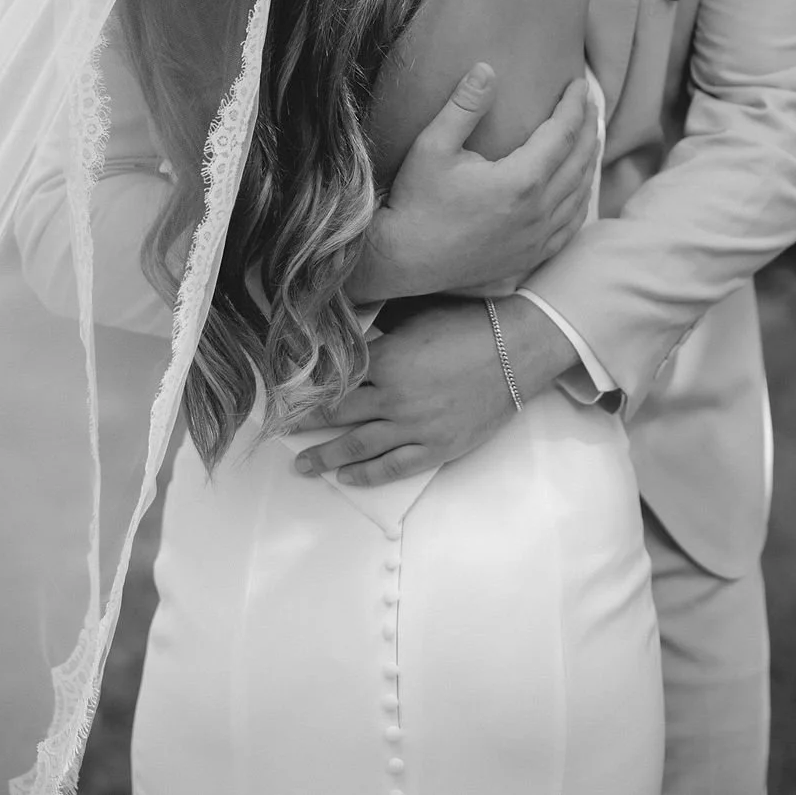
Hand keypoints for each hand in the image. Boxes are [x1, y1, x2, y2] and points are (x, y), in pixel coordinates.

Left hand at [292, 296, 579, 485]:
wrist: (517, 349)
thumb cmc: (468, 323)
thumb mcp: (416, 315)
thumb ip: (380, 327)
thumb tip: (350, 327)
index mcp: (385, 360)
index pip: (332, 381)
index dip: (305, 390)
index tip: (280, 397)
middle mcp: (393, 397)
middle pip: (336, 415)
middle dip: (304, 425)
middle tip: (278, 433)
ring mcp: (415, 426)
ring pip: (358, 447)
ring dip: (326, 458)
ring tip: (303, 467)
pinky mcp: (436, 446)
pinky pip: (394, 467)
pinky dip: (368, 475)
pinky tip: (347, 478)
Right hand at [348, 64, 598, 302]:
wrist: (404, 259)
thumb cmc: (416, 200)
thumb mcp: (433, 146)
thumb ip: (463, 106)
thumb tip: (486, 68)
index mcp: (520, 181)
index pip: (563, 133)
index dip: (574, 106)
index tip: (579, 84)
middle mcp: (538, 211)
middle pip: (579, 161)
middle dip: (589, 128)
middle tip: (590, 103)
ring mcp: (537, 238)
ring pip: (580, 193)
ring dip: (589, 161)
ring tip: (591, 136)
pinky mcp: (531, 255)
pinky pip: (571, 225)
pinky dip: (581, 199)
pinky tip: (580, 187)